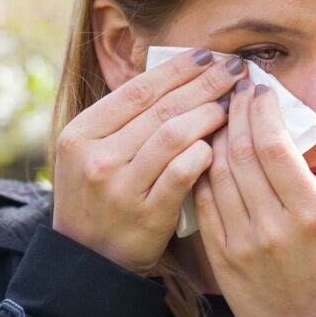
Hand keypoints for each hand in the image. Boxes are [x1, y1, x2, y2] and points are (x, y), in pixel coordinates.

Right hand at [52, 48, 247, 274]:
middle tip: (234, 70)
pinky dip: (204, 154)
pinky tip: (221, 145)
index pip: (138, 89)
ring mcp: (119, 187)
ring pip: (174, 135)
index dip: (177, 68)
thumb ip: (126, 119)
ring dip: (209, 115)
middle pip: (161, 107)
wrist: (88, 261)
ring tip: (232, 105)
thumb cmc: (99, 196)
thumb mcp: (93, 152)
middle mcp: (96, 157)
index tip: (207, 55)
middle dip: (204, 84)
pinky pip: (182, 173)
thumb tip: (179, 76)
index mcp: (81, 133)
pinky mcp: (145, 215)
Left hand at [192, 80, 315, 316]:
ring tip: (218, 111)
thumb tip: (285, 139)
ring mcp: (243, 240)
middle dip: (236, 112)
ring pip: (217, 171)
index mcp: (311, 213)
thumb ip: (315, 182)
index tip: (260, 90)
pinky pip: (203, 200)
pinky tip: (205, 147)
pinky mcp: (221, 253)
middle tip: (235, 88)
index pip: (276, 147)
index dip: (263, 111)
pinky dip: (202, 168)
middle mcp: (275, 224)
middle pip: (243, 152)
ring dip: (215, 134)